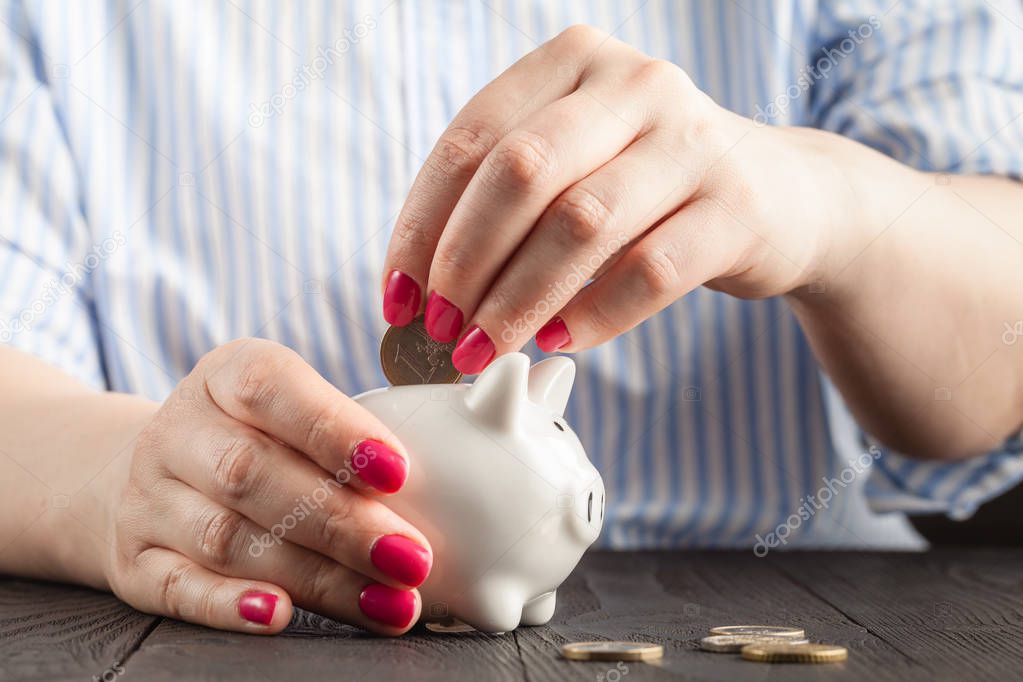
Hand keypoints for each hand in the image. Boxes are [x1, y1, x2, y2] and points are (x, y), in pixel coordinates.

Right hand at [103, 339, 430, 634]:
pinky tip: (281, 616)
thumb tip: (453, 467)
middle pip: (254, 475)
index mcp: (226, 375)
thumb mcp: (293, 408)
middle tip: (411, 558)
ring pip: (228, 539)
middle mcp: (179, 431)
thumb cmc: (257, 438)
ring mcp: (148, 498)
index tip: (398, 472)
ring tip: (388, 602)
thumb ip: (354, 432)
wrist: (152, 472)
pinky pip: (177, 587)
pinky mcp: (133, 562)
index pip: (273, 389)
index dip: (335, 431)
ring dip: (316, 576)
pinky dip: (230, 606)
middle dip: (342, 522)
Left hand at [382, 25, 855, 372]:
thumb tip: (419, 292)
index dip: (424, 225)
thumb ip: (506, 202)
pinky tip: (558, 343)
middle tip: (439, 327)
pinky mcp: (735, 205)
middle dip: (466, 260)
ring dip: (519, 300)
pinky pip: (650, 272)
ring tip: (484, 349)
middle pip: (521, 172)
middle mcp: (634, 83)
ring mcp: (691, 139)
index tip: (399, 296)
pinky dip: (593, 316)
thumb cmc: (648, 189)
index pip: (471, 139)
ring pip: (582, 223)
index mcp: (573, 63)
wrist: (781, 197)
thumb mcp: (575, 166)